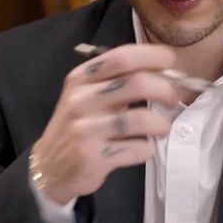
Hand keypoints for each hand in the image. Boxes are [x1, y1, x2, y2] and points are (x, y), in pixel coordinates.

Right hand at [31, 44, 180, 204]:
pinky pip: (138, 149)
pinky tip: (139, 148)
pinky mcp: (94, 157)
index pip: (122, 56)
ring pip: (142, 119)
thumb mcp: (87, 95)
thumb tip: (166, 73)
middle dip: (166, 89)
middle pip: (137, 83)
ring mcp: (86, 130)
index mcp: (81, 78)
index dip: (153, 56)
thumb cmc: (79, 125)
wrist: (50, 166)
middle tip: (172, 100)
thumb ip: (118, 81)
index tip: (169, 62)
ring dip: (161, 124)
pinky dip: (147, 149)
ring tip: (160, 128)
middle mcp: (81, 100)